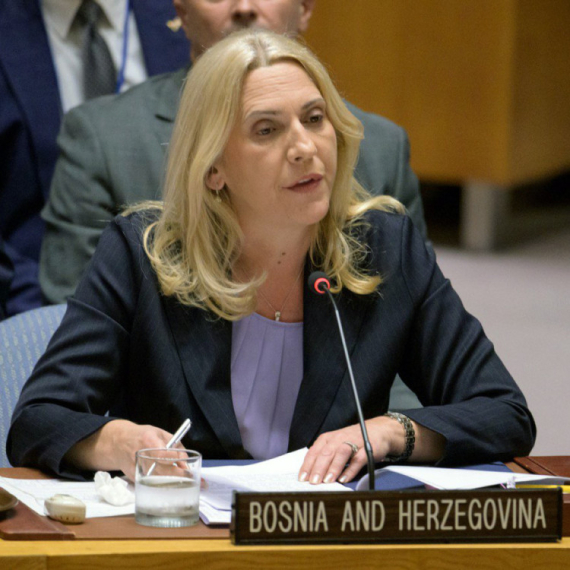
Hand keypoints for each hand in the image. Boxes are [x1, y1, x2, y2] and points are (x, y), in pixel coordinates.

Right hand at [65, 420, 179, 480]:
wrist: (120, 443)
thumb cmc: (144, 436)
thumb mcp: (162, 433)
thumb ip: (176, 446)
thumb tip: (186, 465)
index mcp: (148, 440)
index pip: (163, 455)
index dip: (176, 462)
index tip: (186, 466)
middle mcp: (141, 455)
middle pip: (162, 472)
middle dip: (179, 477)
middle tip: (192, 480)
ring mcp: (136, 469)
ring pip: (158, 482)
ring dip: (172, 484)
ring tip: (185, 484)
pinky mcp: (134, 478)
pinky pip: (151, 485)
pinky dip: (163, 486)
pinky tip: (171, 485)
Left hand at [298, 416, 403, 484]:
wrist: (378, 430)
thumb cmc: (353, 440)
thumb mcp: (335, 444)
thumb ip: (324, 457)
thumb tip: (311, 475)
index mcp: (328, 438)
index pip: (314, 452)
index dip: (307, 465)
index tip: (302, 478)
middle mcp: (339, 438)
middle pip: (326, 452)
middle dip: (318, 468)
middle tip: (313, 482)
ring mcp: (353, 442)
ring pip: (340, 453)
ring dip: (333, 467)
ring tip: (327, 481)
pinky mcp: (367, 448)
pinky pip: (357, 459)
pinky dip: (350, 469)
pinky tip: (344, 479)